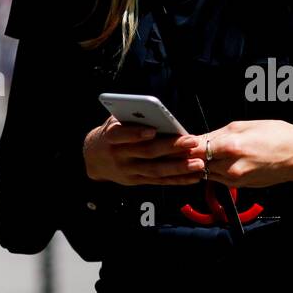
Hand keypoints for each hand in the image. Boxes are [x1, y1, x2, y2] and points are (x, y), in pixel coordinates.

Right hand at [83, 116, 204, 185]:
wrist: (93, 159)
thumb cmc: (111, 133)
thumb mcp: (114, 121)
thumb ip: (131, 117)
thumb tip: (153, 111)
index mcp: (111, 137)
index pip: (122, 135)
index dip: (137, 134)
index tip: (153, 130)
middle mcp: (119, 156)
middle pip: (147, 152)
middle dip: (171, 147)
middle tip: (191, 141)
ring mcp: (129, 171)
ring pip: (156, 170)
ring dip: (179, 168)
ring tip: (198, 164)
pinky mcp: (137, 181)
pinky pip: (160, 181)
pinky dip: (178, 180)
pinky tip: (194, 177)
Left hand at [185, 120, 292, 188]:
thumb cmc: (278, 135)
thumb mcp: (245, 125)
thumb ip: (218, 133)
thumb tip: (199, 138)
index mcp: (230, 146)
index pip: (194, 148)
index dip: (184, 145)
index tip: (179, 141)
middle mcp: (230, 166)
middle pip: (197, 163)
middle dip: (191, 155)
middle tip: (187, 147)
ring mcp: (235, 179)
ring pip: (206, 173)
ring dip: (203, 164)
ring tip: (204, 153)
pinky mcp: (240, 186)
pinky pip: (219, 178)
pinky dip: (215, 170)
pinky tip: (220, 161)